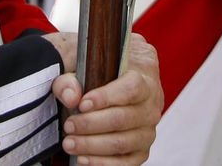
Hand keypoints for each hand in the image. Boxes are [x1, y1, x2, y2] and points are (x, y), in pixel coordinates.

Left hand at [54, 33, 162, 165]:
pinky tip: (82, 158)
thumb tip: (71, 97)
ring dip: (92, 145)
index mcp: (144, 74)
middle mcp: (152, 103)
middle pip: (124, 118)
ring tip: (69, 143)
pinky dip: (102, 163)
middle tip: (68, 125)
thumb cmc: (97, 72)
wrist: (110, 85)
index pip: (132, 88)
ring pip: (122, 142)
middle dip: (91, 124)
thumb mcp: (80, 65)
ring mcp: (149, 129)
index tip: (82, 104)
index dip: (106, 97)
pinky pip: (125, 163)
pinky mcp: (142, 150)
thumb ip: (70, 78)